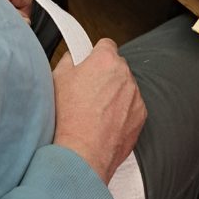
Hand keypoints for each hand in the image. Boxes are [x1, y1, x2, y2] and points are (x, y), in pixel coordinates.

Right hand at [52, 38, 145, 182]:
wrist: (82, 154)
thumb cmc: (69, 117)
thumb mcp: (58, 78)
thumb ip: (69, 59)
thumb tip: (74, 56)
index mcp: (105, 60)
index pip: (106, 44)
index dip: (96, 54)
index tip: (91, 63)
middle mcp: (124, 74)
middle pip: (117, 66)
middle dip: (106, 74)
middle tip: (89, 91)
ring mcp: (135, 95)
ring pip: (125, 87)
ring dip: (115, 93)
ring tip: (96, 111)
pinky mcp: (141, 115)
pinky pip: (132, 106)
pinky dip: (123, 112)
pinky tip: (106, 122)